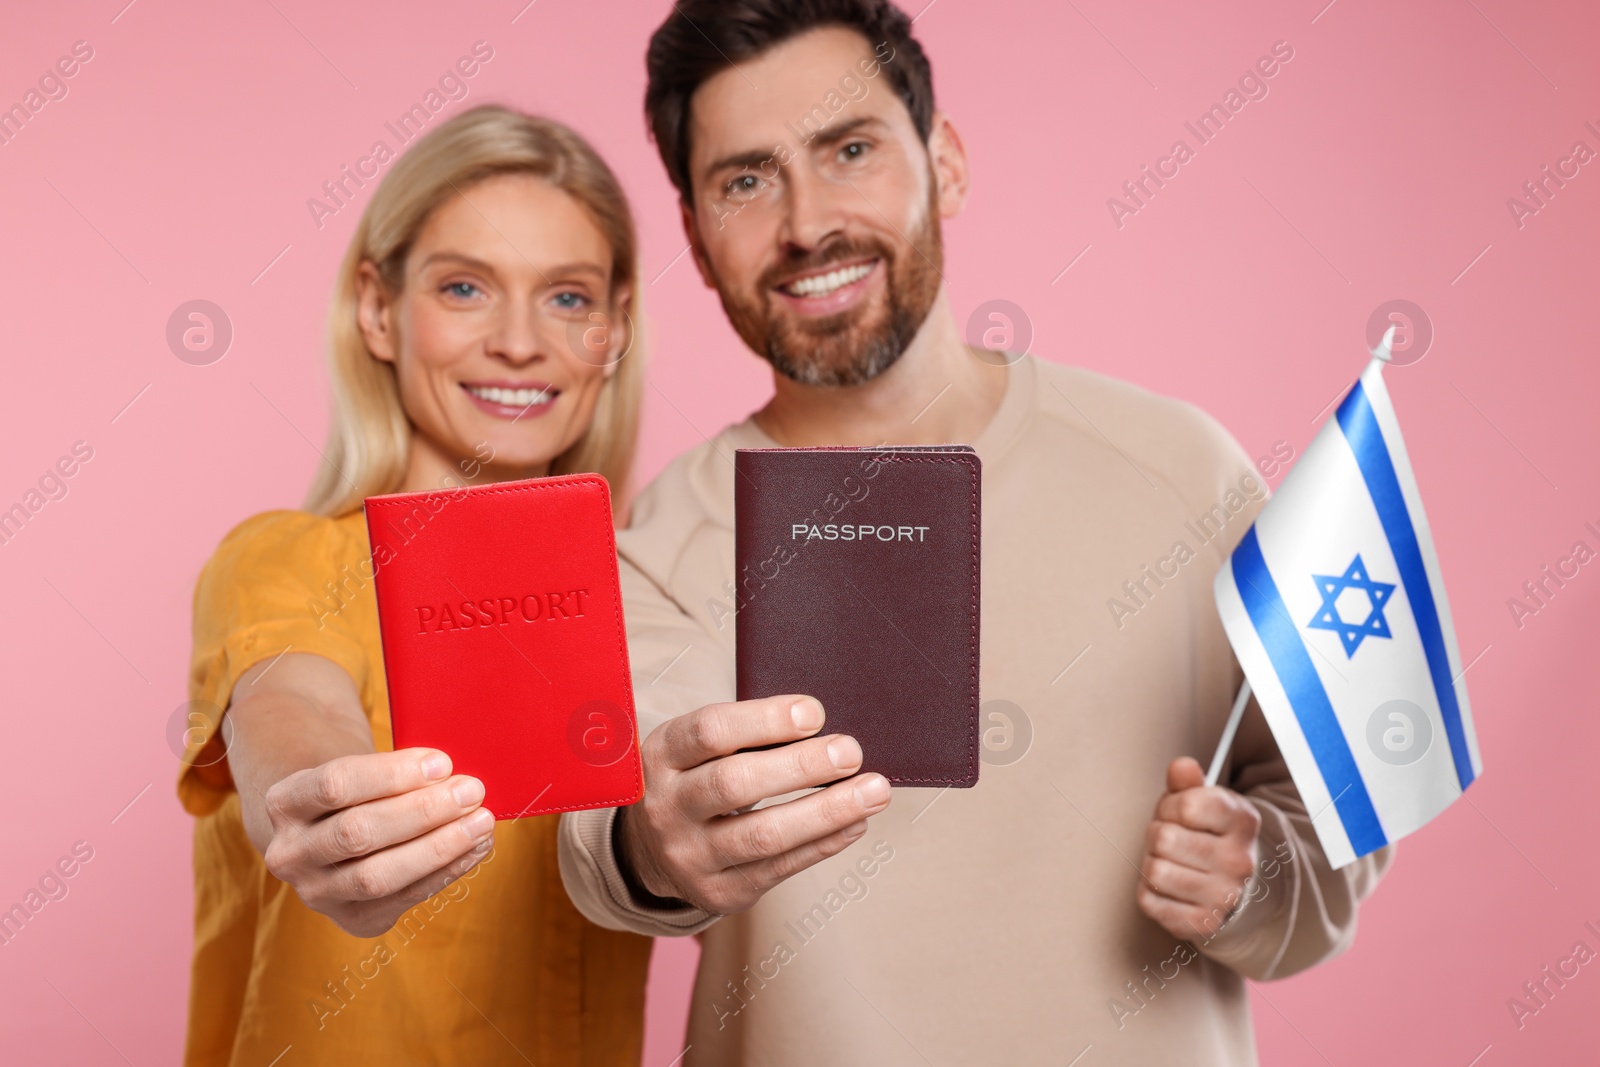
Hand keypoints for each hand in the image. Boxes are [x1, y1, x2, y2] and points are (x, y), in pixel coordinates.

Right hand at [261, 748, 494, 936]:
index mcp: (283, 802)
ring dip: (439, 847)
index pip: (335, 784)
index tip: (443, 762)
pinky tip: (476, 848)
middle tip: (472, 790)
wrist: (328, 832)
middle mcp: (290, 853)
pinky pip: (404, 897)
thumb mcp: (358, 768)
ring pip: (379, 875)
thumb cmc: (357, 789)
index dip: (392, 774)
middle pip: (357, 832)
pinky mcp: (352, 919)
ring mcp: (317, 892)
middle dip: (423, 811)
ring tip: (481, 822)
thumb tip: (455, 775)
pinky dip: (446, 872)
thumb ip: (396, 771)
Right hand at [617, 695, 891, 914]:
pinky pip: (780, 868)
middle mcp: (667, 807)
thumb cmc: (695, 778)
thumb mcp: (697, 747)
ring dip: (826, 812)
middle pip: (735, 784)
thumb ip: (747, 735)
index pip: (710, 732)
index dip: (765, 720)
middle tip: (851, 751)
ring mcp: (689, 855)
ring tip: (874, 791)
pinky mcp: (718, 891)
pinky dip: (823, 843)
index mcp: (661, 755)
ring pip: (763, 835)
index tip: (814, 713)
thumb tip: (823, 728)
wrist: (651, 849)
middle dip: (801, 766)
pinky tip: (856, 823)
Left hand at [1136, 756, 1261, 941]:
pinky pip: (1149, 901)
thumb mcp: (1202, 802)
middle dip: (1157, 834)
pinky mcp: (1203, 924)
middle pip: (1164, 838)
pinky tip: (1168, 887)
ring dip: (1152, 863)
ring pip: (1155, 871)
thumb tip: (1181, 766)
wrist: (1235, 886)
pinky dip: (1149, 891)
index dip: (1170, 806)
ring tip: (1169, 861)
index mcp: (1242, 823)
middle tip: (1169, 839)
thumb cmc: (1208, 835)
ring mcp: (1223, 896)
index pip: (1186, 806)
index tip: (1177, 813)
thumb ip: (1188, 782)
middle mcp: (1238, 862)